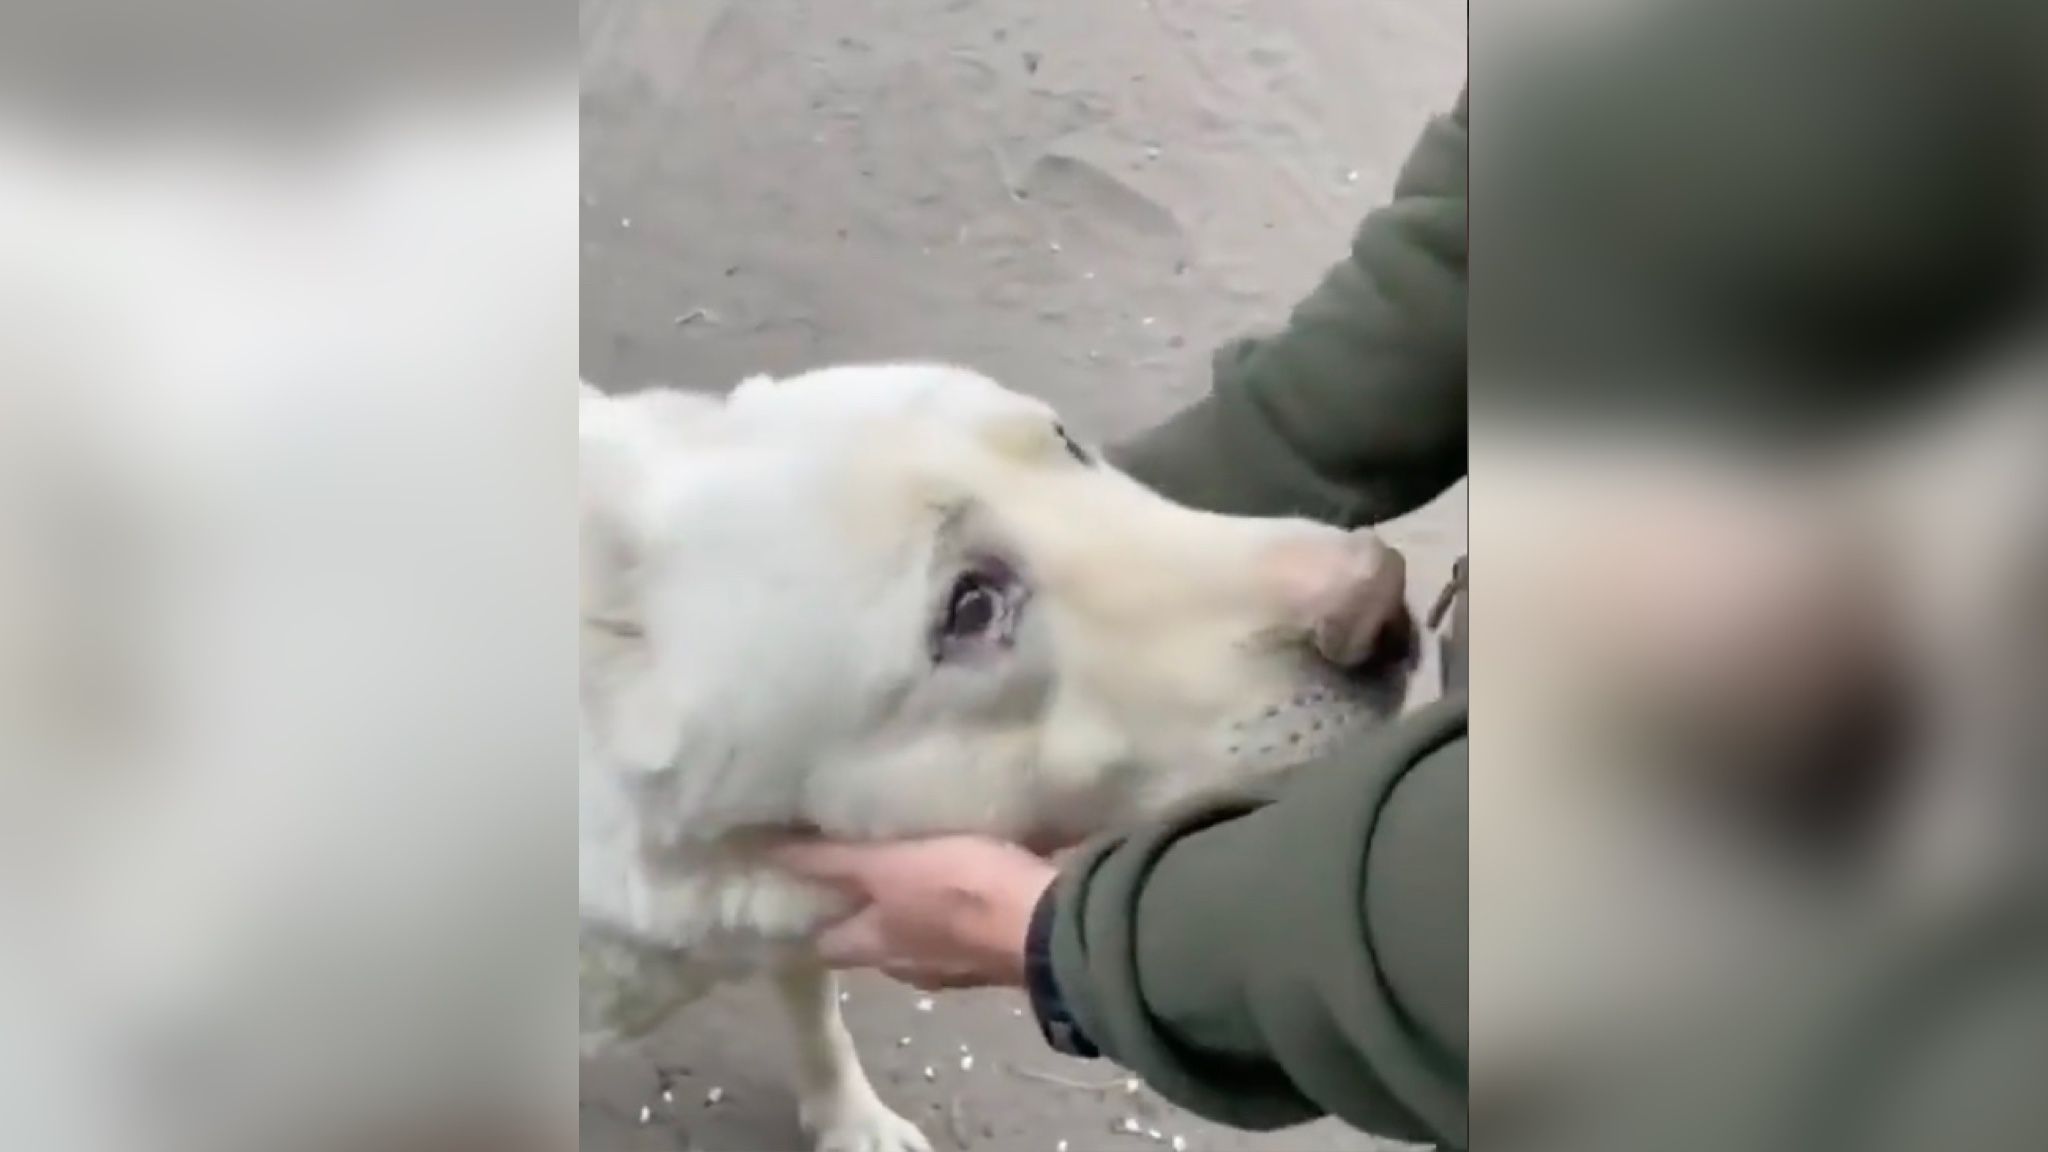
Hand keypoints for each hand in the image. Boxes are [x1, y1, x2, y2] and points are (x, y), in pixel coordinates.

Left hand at [768, 835, 1057, 990]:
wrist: (1052, 924)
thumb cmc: (960, 892)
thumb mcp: (886, 867)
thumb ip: (832, 861)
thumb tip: (766, 851)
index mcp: (877, 949)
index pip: (825, 944)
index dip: (809, 917)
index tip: (798, 886)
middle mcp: (911, 965)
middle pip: (872, 942)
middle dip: (864, 911)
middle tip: (859, 865)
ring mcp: (959, 964)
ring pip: (920, 937)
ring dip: (915, 908)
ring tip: (916, 862)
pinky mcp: (1000, 949)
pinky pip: (968, 927)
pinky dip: (962, 904)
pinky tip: (970, 873)